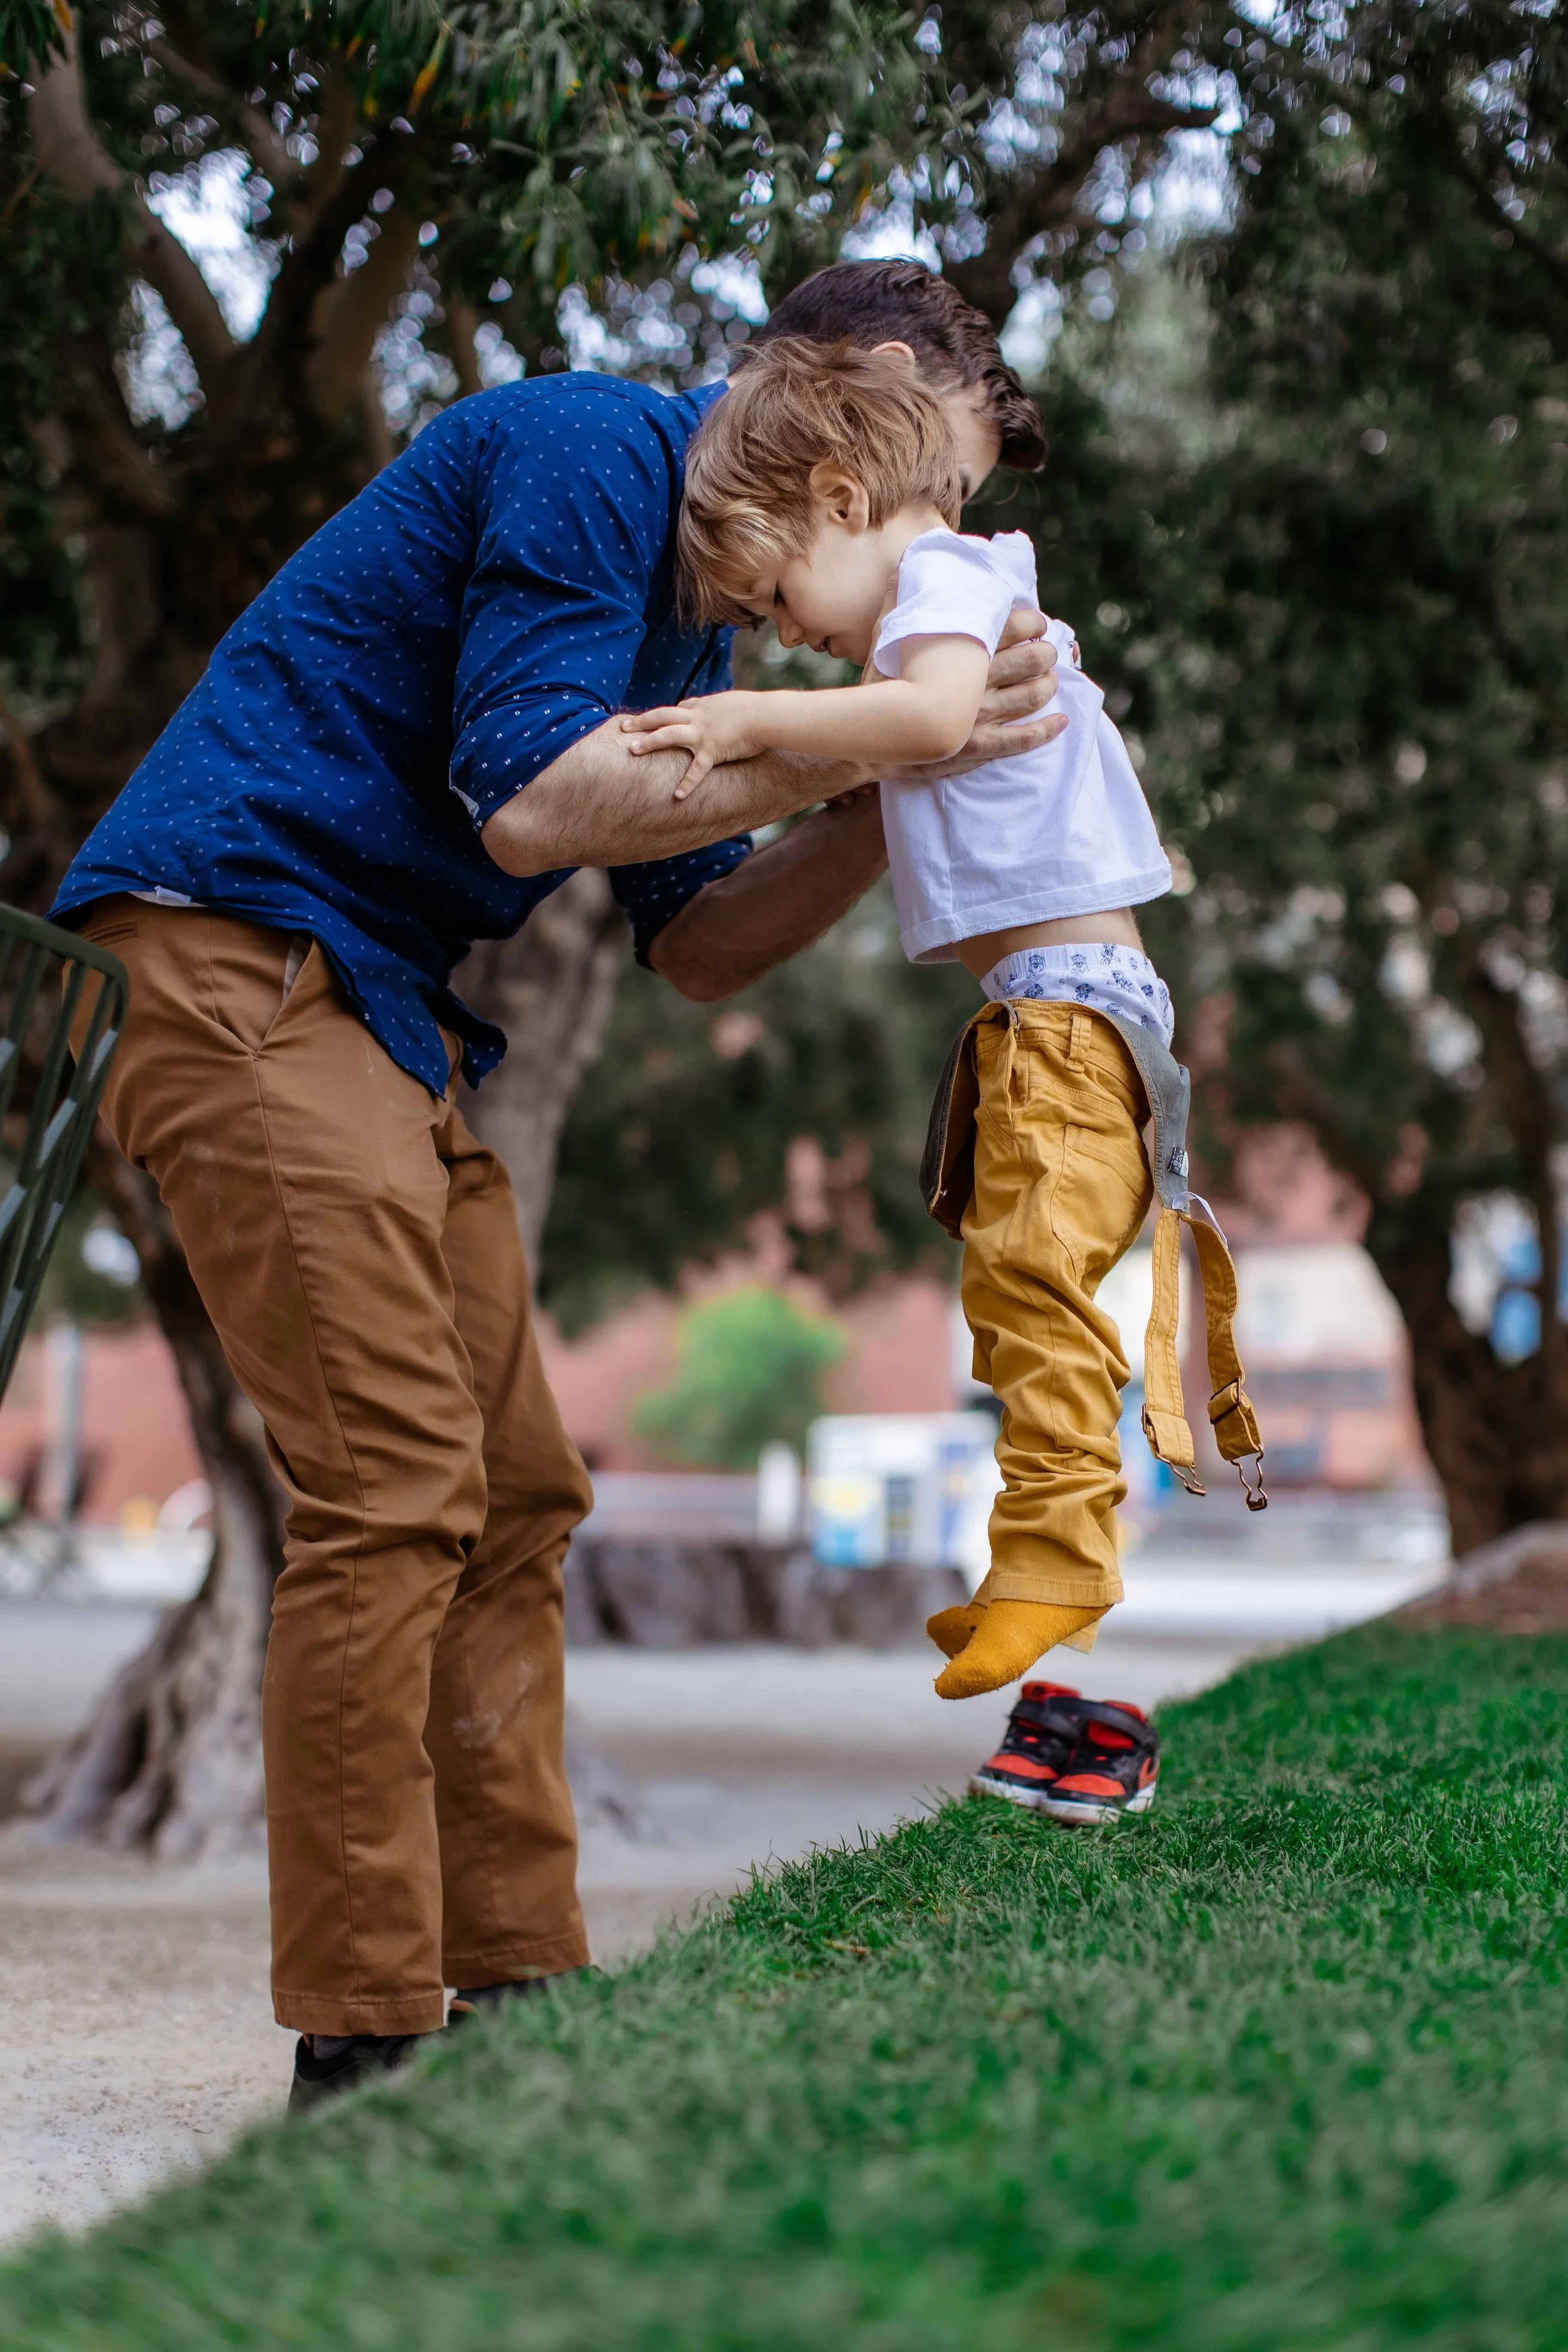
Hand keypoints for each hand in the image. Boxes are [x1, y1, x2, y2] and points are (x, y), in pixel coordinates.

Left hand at [620, 690, 765, 798]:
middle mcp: (698, 718)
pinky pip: (697, 769)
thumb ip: (723, 707)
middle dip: (642, 721)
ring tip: (631, 750)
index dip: (664, 715)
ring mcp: (703, 733)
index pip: (679, 708)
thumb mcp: (735, 702)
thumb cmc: (757, 709)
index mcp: (704, 707)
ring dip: (649, 742)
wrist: (767, 716)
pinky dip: (687, 784)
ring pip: (669, 735)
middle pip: (663, 716)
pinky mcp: (713, 750)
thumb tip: (725, 706)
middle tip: (623, 728)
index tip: (653, 720)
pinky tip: (677, 797)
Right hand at [879, 607, 1064, 785]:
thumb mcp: (884, 638)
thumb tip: (904, 563)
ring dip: (1048, 684)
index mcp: (961, 651)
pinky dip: (1046, 730)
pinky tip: (1060, 721)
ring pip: (1032, 696)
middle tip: (1046, 651)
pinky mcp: (979, 747)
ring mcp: (980, 717)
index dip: (1031, 623)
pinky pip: (1023, 740)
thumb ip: (899, 601)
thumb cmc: (875, 686)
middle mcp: (976, 682)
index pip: (1010, 628)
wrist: (867, 741)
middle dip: (1045, 653)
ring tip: (1050, 679)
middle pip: (1030, 661)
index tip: (1036, 623)